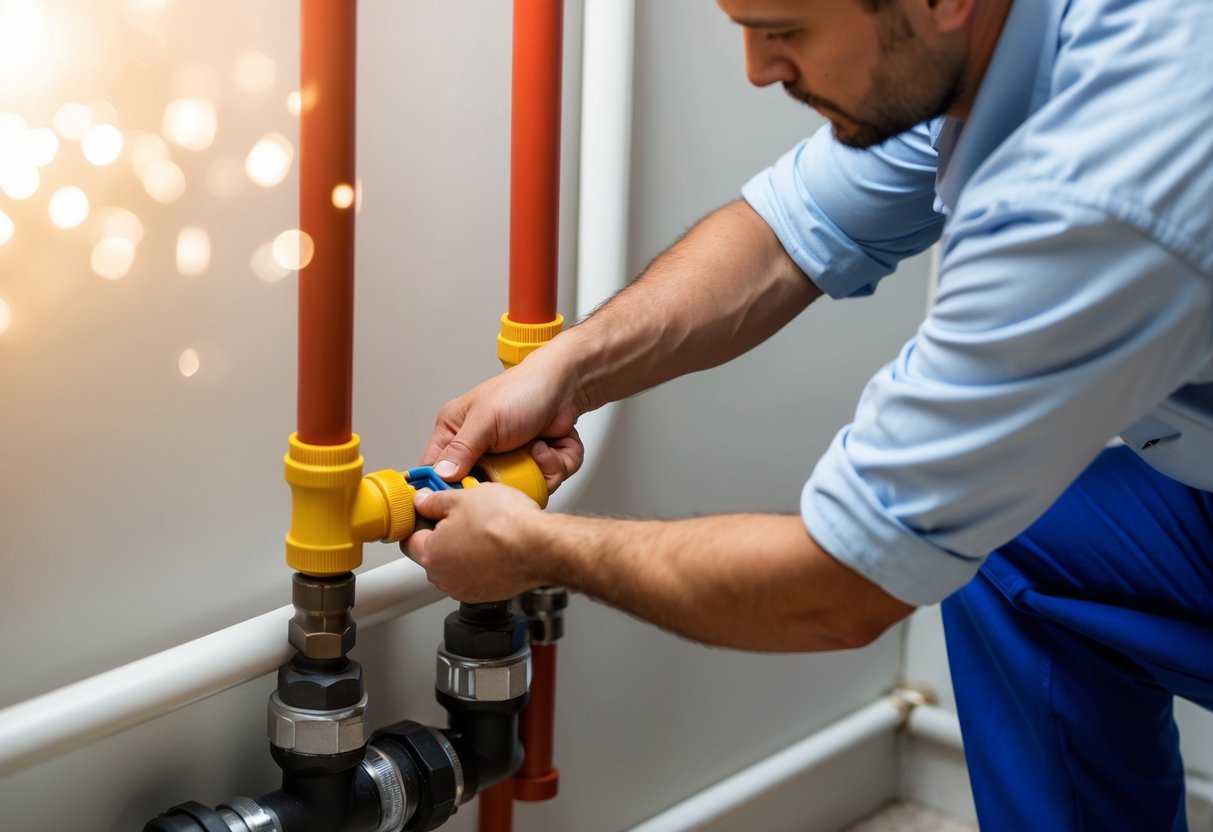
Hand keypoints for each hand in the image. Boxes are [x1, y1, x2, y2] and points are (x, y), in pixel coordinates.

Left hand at [401, 484, 547, 601]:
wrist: (541, 546)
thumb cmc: (506, 524)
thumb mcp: (463, 497)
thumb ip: (435, 500)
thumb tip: (423, 500)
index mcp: (431, 555)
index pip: (409, 539)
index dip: (417, 520)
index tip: (426, 511)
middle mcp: (445, 578)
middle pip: (433, 553)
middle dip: (442, 534)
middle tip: (459, 514)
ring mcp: (467, 589)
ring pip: (455, 565)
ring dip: (463, 549)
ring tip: (482, 528)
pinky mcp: (488, 593)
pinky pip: (476, 575)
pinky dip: (481, 562)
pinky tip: (496, 544)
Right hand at [421, 353, 585, 489]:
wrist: (566, 386)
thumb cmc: (522, 390)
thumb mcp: (486, 420)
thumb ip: (461, 449)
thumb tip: (442, 475)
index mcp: (456, 431)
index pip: (437, 468)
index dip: (447, 486)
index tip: (466, 496)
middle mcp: (480, 447)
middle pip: (482, 487)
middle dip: (507, 480)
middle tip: (516, 463)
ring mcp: (508, 457)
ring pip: (518, 488)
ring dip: (537, 471)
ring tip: (539, 447)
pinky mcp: (534, 462)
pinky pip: (545, 480)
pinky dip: (556, 464)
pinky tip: (553, 445)